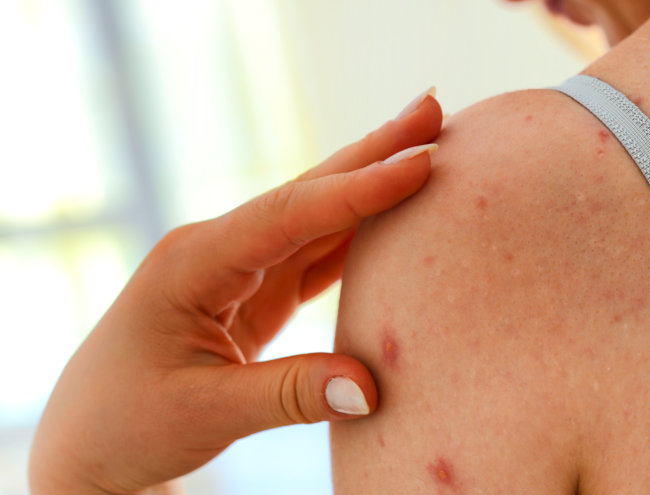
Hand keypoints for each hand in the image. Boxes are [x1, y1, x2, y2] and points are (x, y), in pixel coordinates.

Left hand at [29, 89, 441, 494]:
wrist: (92, 441)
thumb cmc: (128, 424)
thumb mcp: (203, 412)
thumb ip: (288, 396)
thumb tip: (371, 386)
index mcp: (195, 263)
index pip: (290, 214)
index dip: (359, 190)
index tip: (421, 162)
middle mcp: (219, 250)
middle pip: (307, 192)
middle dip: (371, 151)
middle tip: (431, 112)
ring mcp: (238, 268)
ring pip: (317, 217)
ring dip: (370, 184)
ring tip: (425, 149)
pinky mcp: (255, 292)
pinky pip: (316, 254)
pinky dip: (358, 231)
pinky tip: (392, 215)